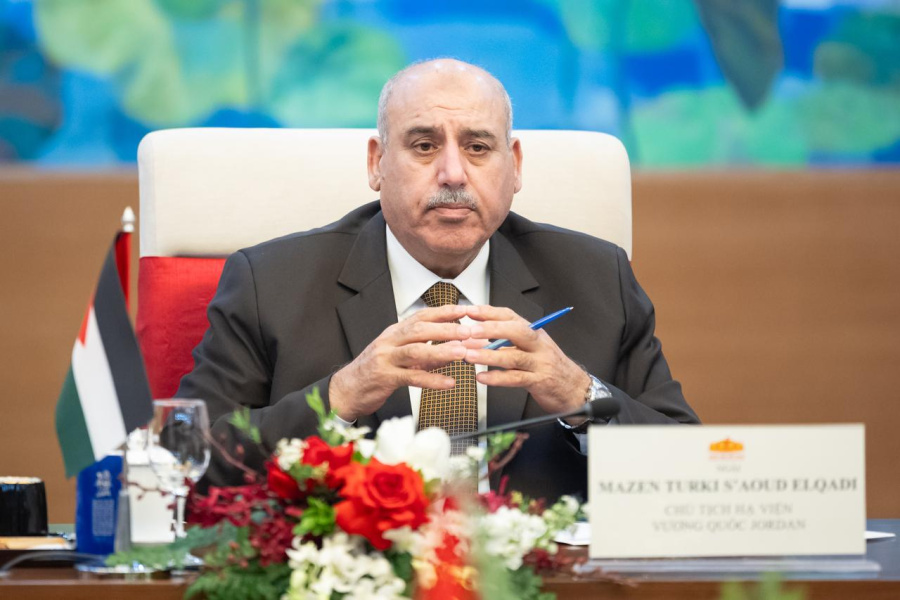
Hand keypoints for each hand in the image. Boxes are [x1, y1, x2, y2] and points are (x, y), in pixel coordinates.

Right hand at [328, 305, 475, 421]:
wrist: (347, 389)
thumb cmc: (376, 372)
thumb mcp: (402, 358)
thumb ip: (428, 354)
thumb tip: (456, 349)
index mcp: (395, 333)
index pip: (421, 316)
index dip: (444, 312)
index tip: (466, 309)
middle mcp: (389, 341)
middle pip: (420, 329)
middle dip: (446, 329)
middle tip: (469, 331)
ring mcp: (385, 359)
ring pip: (415, 351)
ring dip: (441, 351)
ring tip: (462, 353)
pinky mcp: (385, 378)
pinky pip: (411, 377)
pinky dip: (432, 380)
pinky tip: (449, 383)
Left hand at [462, 305, 589, 414]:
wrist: (573, 387)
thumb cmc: (547, 365)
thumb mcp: (529, 348)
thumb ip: (505, 342)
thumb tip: (476, 336)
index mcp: (533, 332)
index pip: (510, 316)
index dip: (489, 312)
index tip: (470, 311)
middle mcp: (538, 344)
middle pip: (516, 331)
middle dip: (492, 329)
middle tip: (471, 331)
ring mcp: (540, 362)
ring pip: (513, 356)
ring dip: (488, 355)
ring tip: (469, 355)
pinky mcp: (539, 381)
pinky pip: (516, 378)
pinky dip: (497, 378)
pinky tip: (482, 377)